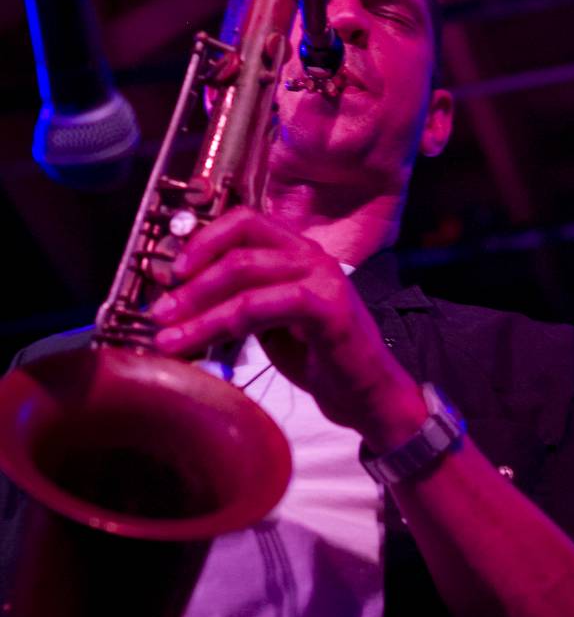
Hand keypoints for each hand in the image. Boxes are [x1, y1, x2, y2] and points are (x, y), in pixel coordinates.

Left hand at [151, 207, 425, 447]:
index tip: (173, 272)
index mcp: (298, 251)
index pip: (245, 221)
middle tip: (160, 312)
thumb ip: (242, 302)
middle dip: (191, 281)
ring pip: (245, 276)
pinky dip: (224, 323)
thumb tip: (186, 301)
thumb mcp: (274, 322)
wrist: (370, 395)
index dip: (203, 240)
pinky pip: (265, 306)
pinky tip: (201, 343)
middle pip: (238, 247)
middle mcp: (311, 255)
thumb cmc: (322, 359)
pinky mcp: (328, 308)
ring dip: (198, 307)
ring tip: (167, 336)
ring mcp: (323, 278)